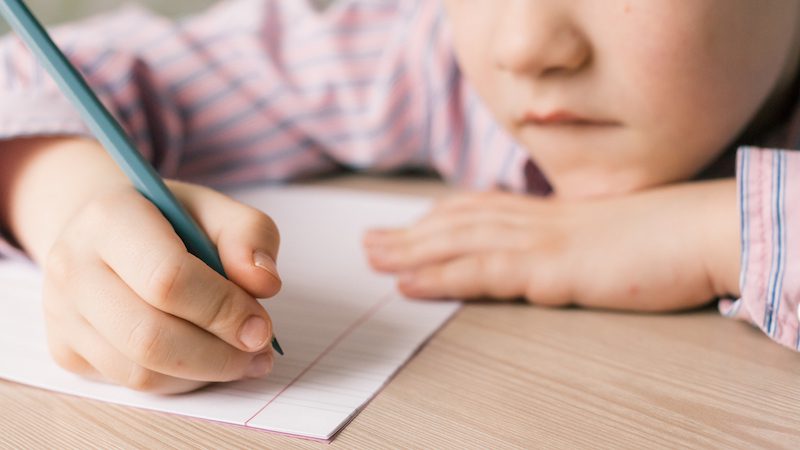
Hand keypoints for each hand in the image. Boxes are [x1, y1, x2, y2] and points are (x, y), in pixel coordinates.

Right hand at [42, 181, 281, 393]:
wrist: (104, 230)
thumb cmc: (168, 220)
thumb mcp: (216, 209)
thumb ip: (250, 235)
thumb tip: (264, 283)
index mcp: (111, 217)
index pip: (167, 279)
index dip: (222, 310)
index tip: (262, 326)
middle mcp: (73, 265)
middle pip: (149, 336)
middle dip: (217, 355)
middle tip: (259, 351)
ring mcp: (61, 312)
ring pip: (138, 371)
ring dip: (203, 373)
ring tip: (241, 358)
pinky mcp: (65, 349)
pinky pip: (129, 384)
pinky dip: (178, 381)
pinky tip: (204, 359)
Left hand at [364, 179, 739, 311]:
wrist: (702, 231)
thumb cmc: (664, 238)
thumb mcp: (609, 235)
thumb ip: (574, 242)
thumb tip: (556, 253)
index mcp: (549, 214)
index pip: (480, 209)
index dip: (439, 217)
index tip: (410, 224)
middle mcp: (536, 222)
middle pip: (457, 223)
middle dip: (410, 234)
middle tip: (370, 242)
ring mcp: (540, 243)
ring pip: (458, 243)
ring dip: (410, 252)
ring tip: (372, 259)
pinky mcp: (550, 269)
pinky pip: (481, 272)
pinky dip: (439, 275)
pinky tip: (408, 282)